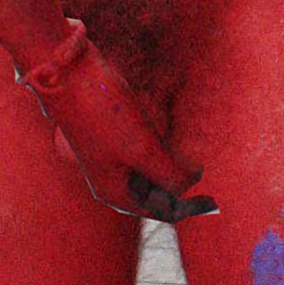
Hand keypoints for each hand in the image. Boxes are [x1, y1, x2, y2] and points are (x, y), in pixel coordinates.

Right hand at [18, 19, 216, 222]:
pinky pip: (143, 155)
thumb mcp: (142, 147)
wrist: (67, 74)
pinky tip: (173, 149)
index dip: (189, 208)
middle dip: (181, 192)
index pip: (161, 210)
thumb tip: (195, 179)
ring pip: (151, 175)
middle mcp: (112, 180)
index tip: (216, 204)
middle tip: (210, 195)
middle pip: (156, 196)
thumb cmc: (104, 113)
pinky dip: (161, 156)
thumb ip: (170, 172)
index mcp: (116, 192)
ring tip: (193, 167)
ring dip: (172, 174)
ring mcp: (111, 158)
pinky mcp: (113, 135)